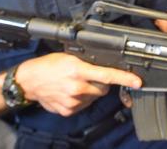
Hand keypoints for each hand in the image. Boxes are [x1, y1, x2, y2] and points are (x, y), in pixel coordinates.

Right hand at [15, 53, 141, 116]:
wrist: (29, 81)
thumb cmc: (48, 66)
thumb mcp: (69, 56)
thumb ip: (88, 62)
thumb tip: (105, 65)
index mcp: (77, 70)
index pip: (107, 74)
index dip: (124, 78)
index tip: (137, 82)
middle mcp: (77, 86)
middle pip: (104, 87)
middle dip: (102, 82)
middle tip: (89, 76)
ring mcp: (73, 100)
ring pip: (95, 97)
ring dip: (91, 91)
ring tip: (76, 83)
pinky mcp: (69, 110)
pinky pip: (84, 105)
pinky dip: (82, 99)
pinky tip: (70, 92)